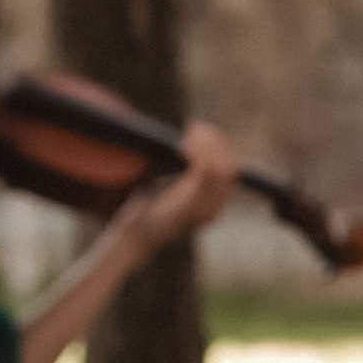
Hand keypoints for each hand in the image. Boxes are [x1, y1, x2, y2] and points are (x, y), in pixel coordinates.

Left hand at [116, 120, 240, 261]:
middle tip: (194, 127)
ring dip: (207, 145)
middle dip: (216, 143)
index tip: (200, 130)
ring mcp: (205, 211)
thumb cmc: (147, 212)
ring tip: (189, 132)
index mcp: (211, 206)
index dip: (220, 147)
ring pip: (221, 170)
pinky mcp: (190, 208)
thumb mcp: (171, 190)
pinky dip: (198, 154)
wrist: (133, 236)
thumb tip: (189, 146)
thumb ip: (185, 177)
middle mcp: (214, 210)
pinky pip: (205, 173)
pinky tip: (182, 145)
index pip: (230, 172)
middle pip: (230, 170)